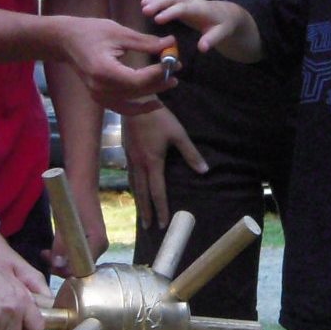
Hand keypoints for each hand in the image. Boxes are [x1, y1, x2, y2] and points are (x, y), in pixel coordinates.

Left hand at [45, 184, 110, 274]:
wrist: (81, 180)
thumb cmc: (74, 197)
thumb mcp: (64, 222)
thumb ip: (61, 245)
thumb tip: (57, 265)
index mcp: (98, 244)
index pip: (83, 270)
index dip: (66, 271)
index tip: (50, 264)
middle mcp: (99, 247)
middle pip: (80, 267)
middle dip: (61, 266)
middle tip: (44, 255)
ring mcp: (95, 243)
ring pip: (76, 259)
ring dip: (60, 259)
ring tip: (45, 252)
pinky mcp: (88, 238)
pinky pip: (76, 252)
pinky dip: (64, 252)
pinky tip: (52, 248)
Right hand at [56, 16, 174, 111]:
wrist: (66, 40)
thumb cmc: (91, 31)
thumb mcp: (119, 33)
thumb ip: (146, 42)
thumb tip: (170, 44)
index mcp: (104, 71)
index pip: (137, 79)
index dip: (158, 73)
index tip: (173, 61)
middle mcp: (100, 88)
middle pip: (136, 91)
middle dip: (159, 82)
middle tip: (176, 71)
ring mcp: (98, 96)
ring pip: (131, 103)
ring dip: (152, 95)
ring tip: (170, 83)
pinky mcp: (99, 98)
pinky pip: (122, 107)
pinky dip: (138, 107)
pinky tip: (154, 102)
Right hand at [124, 104, 207, 227]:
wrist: (134, 102)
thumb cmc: (158, 118)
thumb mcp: (178, 134)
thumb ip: (191, 154)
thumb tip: (204, 171)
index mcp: (153, 163)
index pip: (157, 192)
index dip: (161, 209)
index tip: (162, 223)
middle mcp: (139, 165)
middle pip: (143, 193)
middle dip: (146, 211)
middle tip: (148, 226)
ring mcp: (130, 159)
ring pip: (134, 185)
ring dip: (138, 201)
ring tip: (141, 213)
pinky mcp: (126, 152)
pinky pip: (129, 175)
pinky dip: (133, 187)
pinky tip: (134, 188)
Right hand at [140, 0, 239, 53]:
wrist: (226, 14)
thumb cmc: (223, 25)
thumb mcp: (221, 34)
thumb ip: (211, 40)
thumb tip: (202, 48)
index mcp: (199, 9)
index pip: (183, 8)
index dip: (170, 12)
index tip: (157, 20)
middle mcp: (189, 1)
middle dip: (158, 2)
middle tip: (145, 10)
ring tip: (141, 3)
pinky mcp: (178, 0)